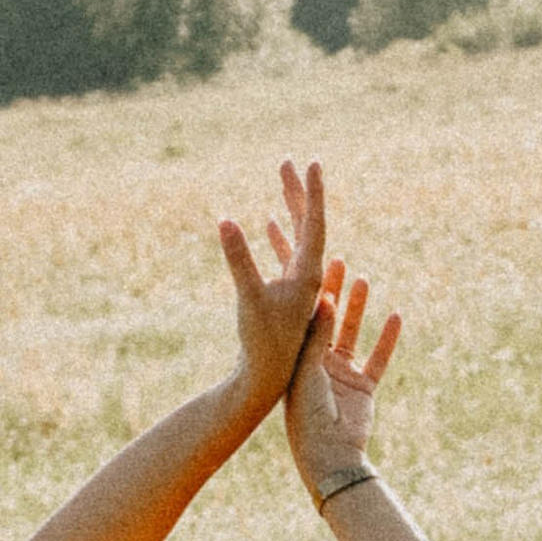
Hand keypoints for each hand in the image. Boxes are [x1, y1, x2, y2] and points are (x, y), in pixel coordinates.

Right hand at [216, 159, 327, 408]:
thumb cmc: (261, 341)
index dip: (313, 192)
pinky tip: (268, 222)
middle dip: (297, 192)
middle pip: (309, 224)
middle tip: (288, 161)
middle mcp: (310, 277)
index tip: (313, 162)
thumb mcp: (249, 296)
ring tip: (282, 181)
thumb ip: (238, 258)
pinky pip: (287, 255)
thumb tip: (225, 220)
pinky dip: (279, 236)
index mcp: (309, 274)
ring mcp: (299, 285)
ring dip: (290, 209)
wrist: (266, 379)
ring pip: (298, 238)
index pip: (315, 223)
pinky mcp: (286, 295)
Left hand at [281, 259, 400, 502]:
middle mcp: (319, 364)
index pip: (305, 318)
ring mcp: (342, 376)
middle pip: (329, 321)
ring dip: (358, 308)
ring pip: (353, 334)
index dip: (310, 292)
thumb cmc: (308, 416)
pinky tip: (396, 316)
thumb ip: (318, 335)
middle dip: (334, 292)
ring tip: (364, 280)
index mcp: (298, 360)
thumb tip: (325, 298)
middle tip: (339, 261)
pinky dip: (387, 339)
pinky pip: (378, 358)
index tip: (314, 265)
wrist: (329, 455)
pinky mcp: (363, 388)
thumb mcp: (309, 370)